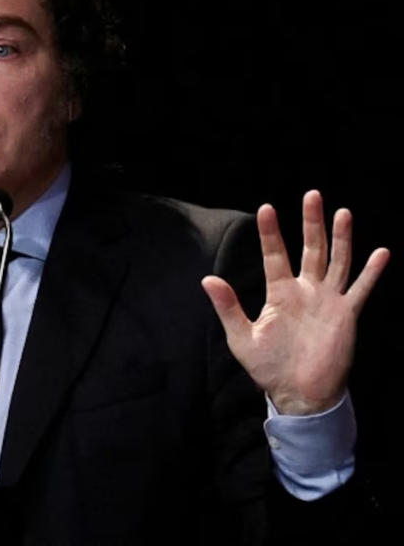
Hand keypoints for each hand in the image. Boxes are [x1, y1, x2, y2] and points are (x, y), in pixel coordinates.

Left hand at [202, 190, 389, 415]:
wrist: (298, 394)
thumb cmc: (268, 367)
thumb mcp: (241, 336)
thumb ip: (227, 306)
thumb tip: (207, 279)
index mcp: (280, 293)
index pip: (275, 255)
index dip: (271, 233)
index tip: (266, 208)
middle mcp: (306, 291)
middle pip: (311, 249)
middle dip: (311, 223)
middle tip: (312, 194)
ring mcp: (328, 301)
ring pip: (337, 261)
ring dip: (341, 238)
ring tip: (342, 212)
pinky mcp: (346, 316)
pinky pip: (360, 290)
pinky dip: (371, 272)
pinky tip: (381, 252)